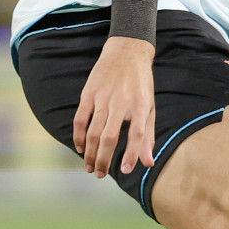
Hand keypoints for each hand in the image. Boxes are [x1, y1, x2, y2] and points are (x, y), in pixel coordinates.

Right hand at [72, 37, 156, 176]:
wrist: (126, 54)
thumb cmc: (141, 86)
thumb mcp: (150, 108)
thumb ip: (148, 136)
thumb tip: (148, 163)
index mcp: (141, 106)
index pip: (137, 134)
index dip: (132, 153)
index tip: (126, 171)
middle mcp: (121, 103)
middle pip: (109, 137)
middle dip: (104, 159)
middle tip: (99, 175)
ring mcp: (102, 98)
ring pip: (93, 131)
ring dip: (90, 152)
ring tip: (90, 167)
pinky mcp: (88, 94)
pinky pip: (80, 119)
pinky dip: (78, 135)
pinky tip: (81, 148)